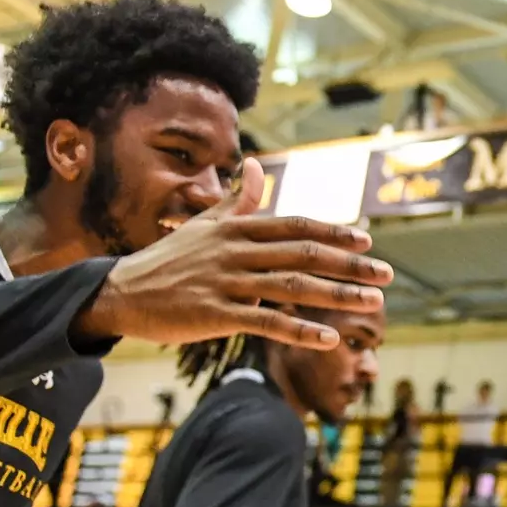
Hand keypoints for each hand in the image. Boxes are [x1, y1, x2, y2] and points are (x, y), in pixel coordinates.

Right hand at [75, 157, 391, 348]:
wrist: (121, 292)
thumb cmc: (168, 261)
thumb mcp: (204, 225)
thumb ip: (235, 201)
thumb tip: (254, 166)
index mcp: (237, 229)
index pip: (295, 226)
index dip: (333, 233)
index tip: (367, 241)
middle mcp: (236, 251)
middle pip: (304, 255)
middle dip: (350, 266)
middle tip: (386, 274)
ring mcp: (227, 282)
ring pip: (293, 287)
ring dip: (337, 296)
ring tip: (372, 304)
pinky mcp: (216, 314)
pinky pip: (266, 322)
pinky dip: (300, 331)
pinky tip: (330, 339)